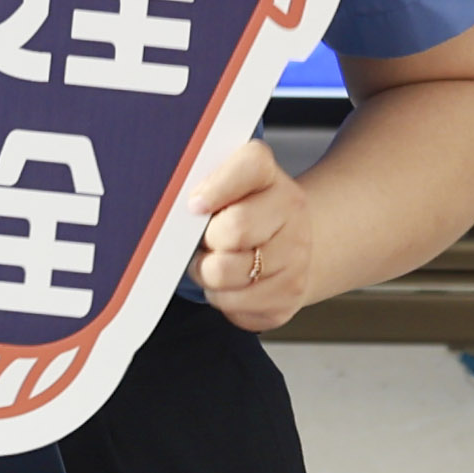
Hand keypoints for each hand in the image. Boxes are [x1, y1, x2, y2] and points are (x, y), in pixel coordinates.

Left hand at [186, 141, 331, 332]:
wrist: (289, 243)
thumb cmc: (244, 212)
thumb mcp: (224, 183)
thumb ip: (202, 180)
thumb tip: (177, 203)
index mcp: (270, 175)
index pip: (249, 166)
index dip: (215, 188)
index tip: (197, 205)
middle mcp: (292, 211)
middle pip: (234, 230)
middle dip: (207, 241)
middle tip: (207, 240)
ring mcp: (296, 256)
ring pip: (226, 275)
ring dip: (208, 274)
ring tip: (217, 261)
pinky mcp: (289, 295)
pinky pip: (234, 306)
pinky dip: (223, 298)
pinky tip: (233, 283)